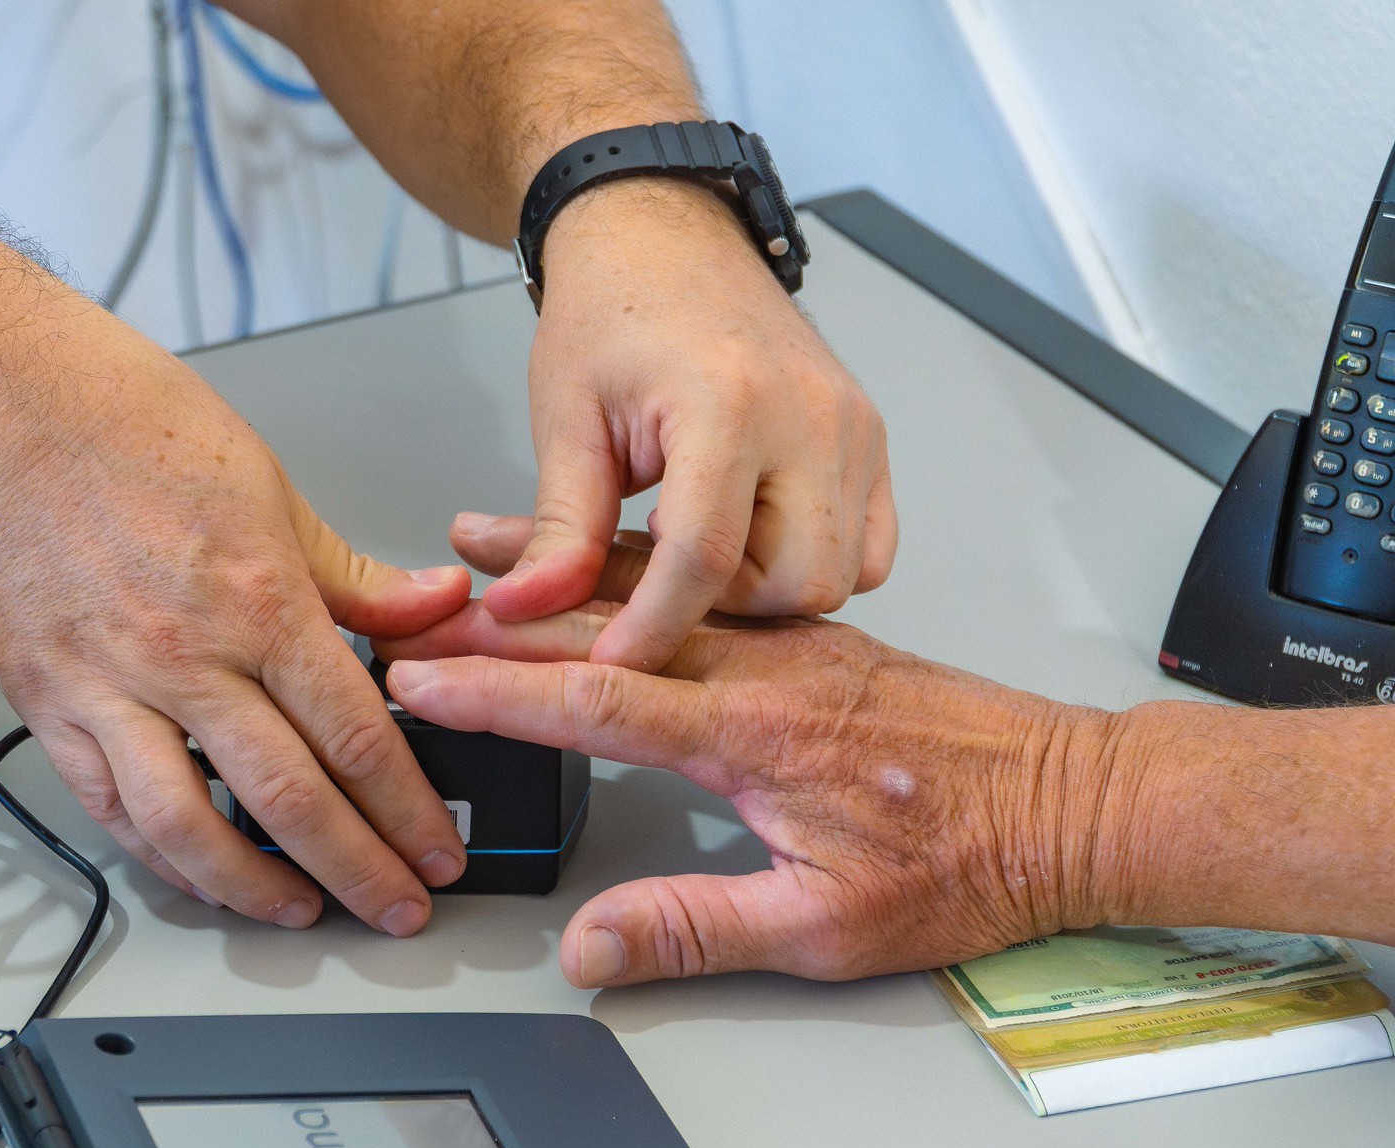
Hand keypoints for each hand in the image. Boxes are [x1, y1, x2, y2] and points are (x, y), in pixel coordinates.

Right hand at [0, 319, 470, 935]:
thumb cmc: (128, 425)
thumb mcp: (272, 488)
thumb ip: (354, 573)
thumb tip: (433, 610)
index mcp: (257, 599)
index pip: (356, 737)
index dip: (408, 812)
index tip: (437, 853)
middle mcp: (185, 656)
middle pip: (290, 799)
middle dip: (358, 871)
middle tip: (397, 912)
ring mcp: (109, 688)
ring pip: (191, 829)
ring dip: (257, 890)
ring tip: (302, 912)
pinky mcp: (48, 704)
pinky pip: (109, 809)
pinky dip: (161, 856)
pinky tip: (201, 876)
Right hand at [378, 603, 1123, 984]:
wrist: (1075, 803)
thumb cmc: (967, 864)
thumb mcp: (829, 929)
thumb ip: (699, 929)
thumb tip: (591, 949)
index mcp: (756, 735)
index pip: (594, 703)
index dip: (497, 691)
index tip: (425, 679)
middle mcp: (764, 670)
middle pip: (603, 629)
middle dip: (499, 621)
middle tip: (417, 611)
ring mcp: (788, 645)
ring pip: (649, 590)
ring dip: (555, 574)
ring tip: (477, 550)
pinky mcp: (810, 640)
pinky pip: (701, 586)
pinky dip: (633, 567)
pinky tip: (597, 557)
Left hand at [475, 179, 896, 669]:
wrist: (666, 236)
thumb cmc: (613, 312)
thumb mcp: (566, 419)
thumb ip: (558, 529)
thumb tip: (524, 612)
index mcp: (730, 403)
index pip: (704, 558)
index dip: (653, 628)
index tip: (610, 664)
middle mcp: (812, 416)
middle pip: (795, 582)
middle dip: (723, 609)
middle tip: (658, 580)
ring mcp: (853, 427)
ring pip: (840, 574)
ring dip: (768, 590)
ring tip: (699, 551)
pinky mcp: (870, 438)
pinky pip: (868, 545)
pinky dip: (813, 563)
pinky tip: (750, 537)